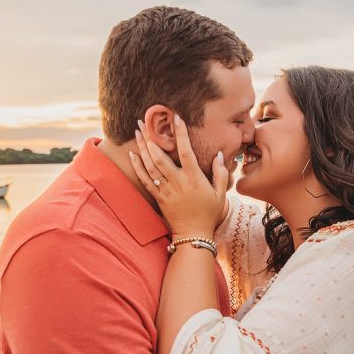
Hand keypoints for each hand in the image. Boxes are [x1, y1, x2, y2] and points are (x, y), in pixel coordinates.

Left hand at [128, 115, 227, 237]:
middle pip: (161, 156)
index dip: (180, 134)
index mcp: (194, 179)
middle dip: (151, 137)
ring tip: (137, 131)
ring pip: (150, 166)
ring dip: (142, 147)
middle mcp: (178, 182)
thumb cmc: (209, 214)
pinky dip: (137, 167)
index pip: (186, 151)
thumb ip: (220, 173)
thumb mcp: (221, 194)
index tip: (176, 118)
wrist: (194, 235)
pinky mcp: (158, 198)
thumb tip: (219, 155)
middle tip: (144, 121)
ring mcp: (166, 190)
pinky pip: (145, 180)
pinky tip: (132, 154)